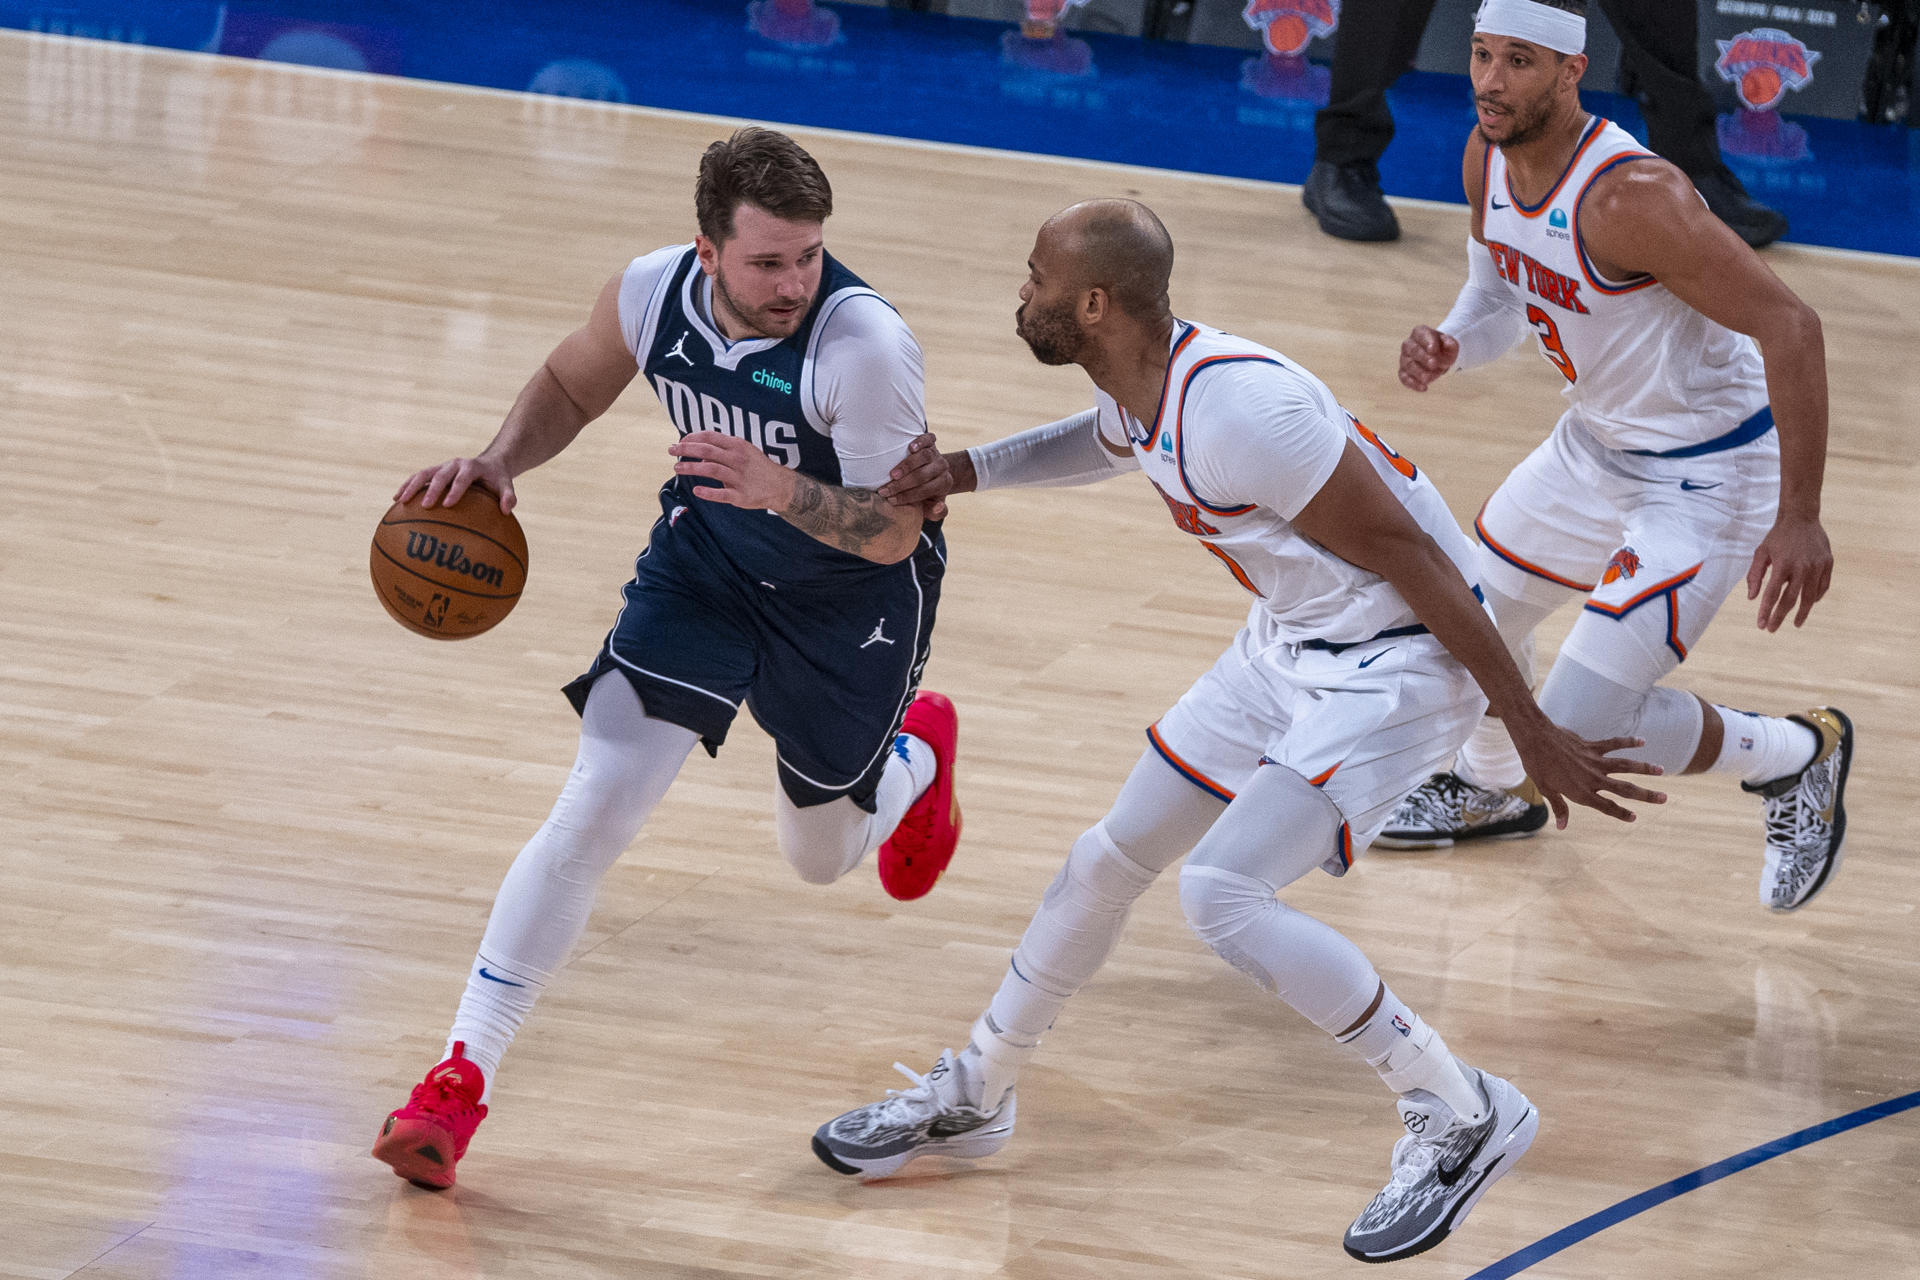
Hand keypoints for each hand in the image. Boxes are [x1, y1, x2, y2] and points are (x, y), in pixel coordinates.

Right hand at [396, 456, 515, 512]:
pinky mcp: (434, 471)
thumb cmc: (497, 478)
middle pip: (440, 475)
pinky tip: (396, 500)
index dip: (455, 490)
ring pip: (423, 474)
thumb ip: (508, 496)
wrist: (489, 463)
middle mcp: (454, 464)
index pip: (463, 478)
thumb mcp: (506, 484)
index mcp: (471, 466)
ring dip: (411, 486)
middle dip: (432, 489)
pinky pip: (418, 478)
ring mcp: (442, 466)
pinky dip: (407, 486)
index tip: (448, 504)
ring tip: (400, 501)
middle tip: (425, 506)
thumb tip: (507, 511)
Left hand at [669, 431, 796, 509]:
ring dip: (691, 468)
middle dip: (686, 449)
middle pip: (706, 451)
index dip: (692, 437)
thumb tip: (699, 457)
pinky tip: (696, 490)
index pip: (710, 437)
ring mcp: (739, 477)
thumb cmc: (757, 467)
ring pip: (710, 469)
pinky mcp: (741, 496)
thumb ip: (722, 451)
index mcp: (738, 446)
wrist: (781, 486)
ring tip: (677, 468)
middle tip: (671, 450)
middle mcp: (738, 459)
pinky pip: (722, 494)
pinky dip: (708, 492)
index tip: (680, 441)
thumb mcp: (743, 452)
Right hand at [878, 433, 967, 519]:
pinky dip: (920, 442)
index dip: (907, 496)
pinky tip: (910, 448)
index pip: (925, 490)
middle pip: (922, 475)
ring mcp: (936, 453)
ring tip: (892, 474)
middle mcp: (942, 467)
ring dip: (907, 466)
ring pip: (924, 457)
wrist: (933, 471)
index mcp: (944, 483)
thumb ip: (936, 513)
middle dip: (902, 485)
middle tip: (885, 490)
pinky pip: (928, 440)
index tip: (890, 500)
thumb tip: (938, 507)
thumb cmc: (927, 492)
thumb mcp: (932, 505)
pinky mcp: (931, 442)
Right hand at [1399, 326, 1458, 391]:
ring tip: (1429, 378)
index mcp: (1420, 333)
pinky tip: (1424, 388)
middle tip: (1433, 364)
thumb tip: (1449, 343)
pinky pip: (1404, 377)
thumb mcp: (1450, 345)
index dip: (1427, 342)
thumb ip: (1451, 343)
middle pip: (1413, 350)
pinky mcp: (1403, 372)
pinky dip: (1413, 383)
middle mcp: (1409, 344)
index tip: (1433, 350)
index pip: (1421, 334)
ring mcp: (1404, 359)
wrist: (1437, 358)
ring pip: (1408, 365)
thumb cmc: (1442, 349)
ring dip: (1419, 372)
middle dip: (1422, 357)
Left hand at [1507, 717, 1666, 828]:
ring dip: (1644, 768)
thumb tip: (1563, 827)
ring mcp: (1594, 761)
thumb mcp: (1545, 789)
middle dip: (1645, 795)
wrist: (1535, 738)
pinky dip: (1628, 742)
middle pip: (1625, 789)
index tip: (1634, 818)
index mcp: (1581, 792)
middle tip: (1664, 798)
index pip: (1606, 806)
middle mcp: (1592, 778)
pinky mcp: (1592, 746)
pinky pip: (1614, 744)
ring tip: (1661, 770)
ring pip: (1625, 766)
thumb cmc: (1537, 764)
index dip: (1620, 813)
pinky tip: (1642, 741)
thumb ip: (1559, 807)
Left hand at [1746, 513, 1832, 631]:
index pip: (1772, 595)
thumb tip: (1751, 598)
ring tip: (1795, 623)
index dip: (1766, 612)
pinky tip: (1809, 604)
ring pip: (1810, 597)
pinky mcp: (1828, 563)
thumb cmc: (1778, 537)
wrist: (1801, 517)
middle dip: (1780, 617)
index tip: (1761, 625)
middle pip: (1791, 600)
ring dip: (1802, 613)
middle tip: (1772, 629)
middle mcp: (1801, 567)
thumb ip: (1754, 575)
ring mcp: (1817, 566)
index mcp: (1782, 564)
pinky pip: (1823, 587)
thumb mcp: (1761, 552)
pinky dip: (1816, 597)